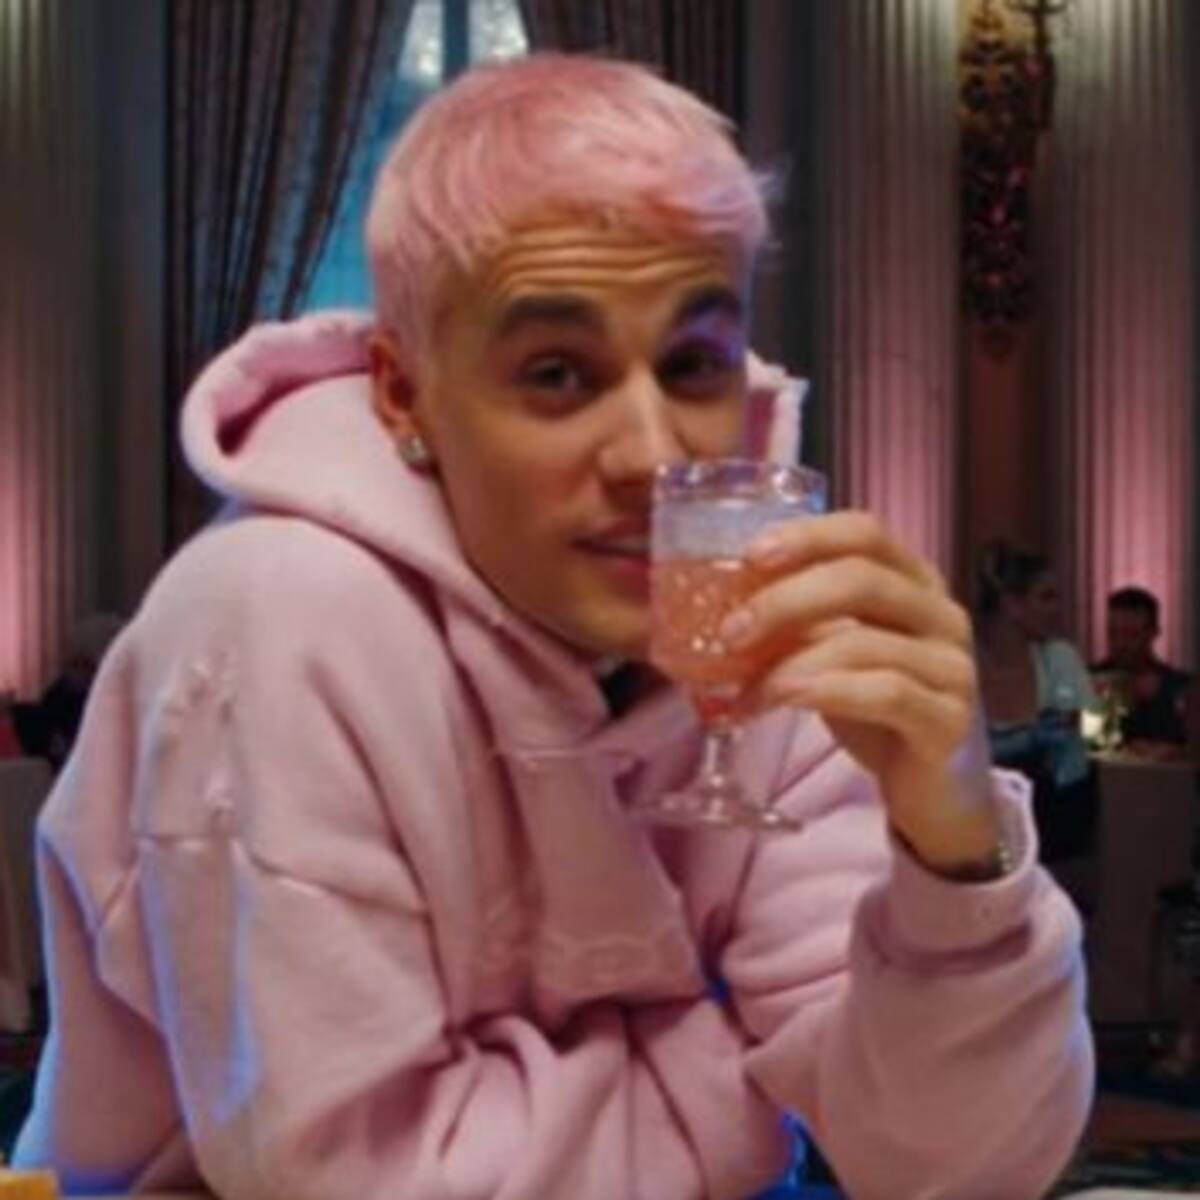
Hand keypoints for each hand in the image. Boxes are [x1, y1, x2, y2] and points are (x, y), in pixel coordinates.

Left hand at [720, 512, 999, 870]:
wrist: (929, 785)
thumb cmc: (873, 706)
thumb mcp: (831, 650)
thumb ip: (796, 622)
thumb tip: (720, 607)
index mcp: (913, 581)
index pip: (865, 532)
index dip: (808, 536)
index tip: (751, 556)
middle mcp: (941, 613)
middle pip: (862, 579)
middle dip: (785, 600)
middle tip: (731, 632)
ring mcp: (952, 665)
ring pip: (864, 642)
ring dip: (789, 665)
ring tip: (746, 692)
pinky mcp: (949, 719)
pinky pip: (885, 693)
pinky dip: (823, 693)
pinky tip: (784, 704)